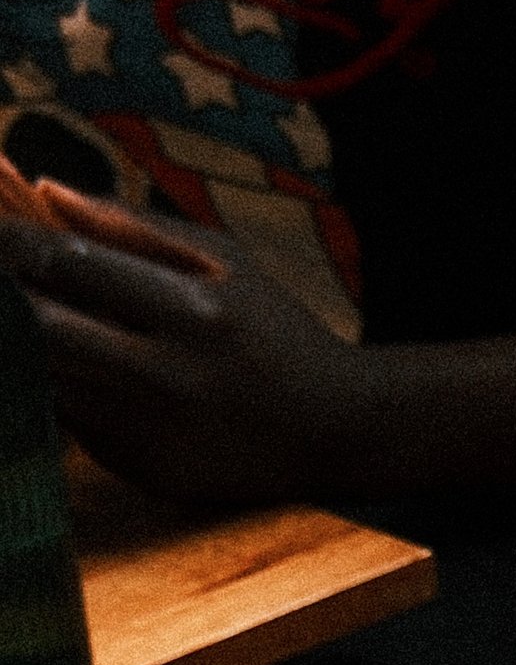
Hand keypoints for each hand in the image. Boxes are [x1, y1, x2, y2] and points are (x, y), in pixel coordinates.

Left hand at [1, 186, 370, 506]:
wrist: (333, 432)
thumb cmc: (275, 332)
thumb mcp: (225, 262)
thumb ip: (135, 227)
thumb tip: (47, 193)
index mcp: (194, 313)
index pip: (73, 265)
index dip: (17, 242)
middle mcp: (169, 377)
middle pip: (42, 328)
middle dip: (8, 296)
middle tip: (5, 279)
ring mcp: (153, 432)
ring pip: (47, 379)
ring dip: (25, 345)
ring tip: (40, 318)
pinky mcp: (144, 470)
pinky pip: (72, 420)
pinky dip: (61, 389)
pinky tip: (84, 370)